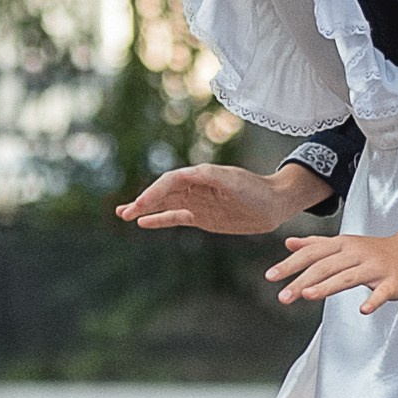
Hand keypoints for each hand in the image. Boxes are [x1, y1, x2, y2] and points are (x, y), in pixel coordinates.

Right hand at [116, 161, 320, 236]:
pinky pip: (175, 217)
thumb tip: (186, 174)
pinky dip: (160, 220)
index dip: (153, 193)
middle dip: (142, 201)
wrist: (274, 204)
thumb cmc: (256, 190)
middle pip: (162, 193)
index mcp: (200, 176)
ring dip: (145, 209)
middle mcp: (195, 188)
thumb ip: (211, 177)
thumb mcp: (234, 181)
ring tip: (124, 214)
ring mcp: (197, 202)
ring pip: (164, 205)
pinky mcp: (202, 217)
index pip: (170, 182)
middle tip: (124, 212)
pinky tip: (144, 223)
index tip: (140, 205)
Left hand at [265, 221, 397, 312]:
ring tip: (309, 295)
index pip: (312, 253)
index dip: (290, 264)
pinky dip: (374, 300)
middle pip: (324, 266)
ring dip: (327, 286)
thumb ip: (316, 244)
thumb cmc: (377, 251)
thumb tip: (289, 242)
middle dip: (301, 281)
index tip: (271, 276)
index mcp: (343, 245)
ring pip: (348, 276)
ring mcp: (375, 268)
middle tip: (283, 296)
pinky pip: (382, 292)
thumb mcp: (345, 243)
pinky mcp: (392, 281)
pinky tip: (364, 310)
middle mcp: (356, 254)